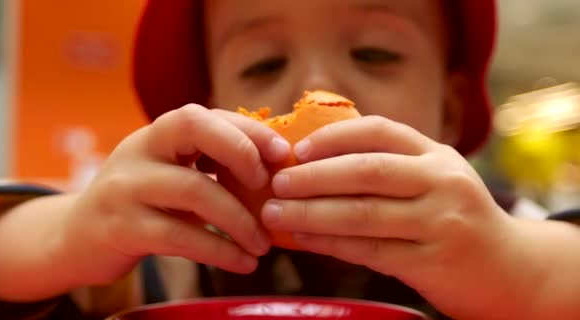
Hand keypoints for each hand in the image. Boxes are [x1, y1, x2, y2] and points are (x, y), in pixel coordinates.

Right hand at [59, 104, 289, 285]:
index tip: (283, 153)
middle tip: (270, 189)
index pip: (206, 115)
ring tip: (264, 243)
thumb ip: (209, 164)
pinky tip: (242, 262)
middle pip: (193, 129)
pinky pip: (180, 236)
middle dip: (242, 152)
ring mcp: (126, 187)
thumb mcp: (169, 173)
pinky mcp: (121, 228)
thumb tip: (275, 167)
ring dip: (239, 219)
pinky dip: (219, 251)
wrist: (77, 237)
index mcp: (157, 133)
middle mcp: (139, 150)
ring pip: (194, 190)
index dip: (247, 130)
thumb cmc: (141, 203)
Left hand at [260, 115, 541, 319]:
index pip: (379, 132)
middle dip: (314, 177)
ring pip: (363, 214)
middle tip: (276, 183)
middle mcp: (442, 182)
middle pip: (367, 171)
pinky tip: (303, 239)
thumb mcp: (433, 179)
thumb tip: (314, 160)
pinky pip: (369, 250)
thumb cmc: (453, 217)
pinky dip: (330, 243)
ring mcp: (441, 222)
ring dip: (311, 213)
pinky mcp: (433, 262)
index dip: (333, 137)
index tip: (297, 150)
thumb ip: (388, 166)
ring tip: (275, 213)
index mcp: (436, 155)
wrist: (508, 268)